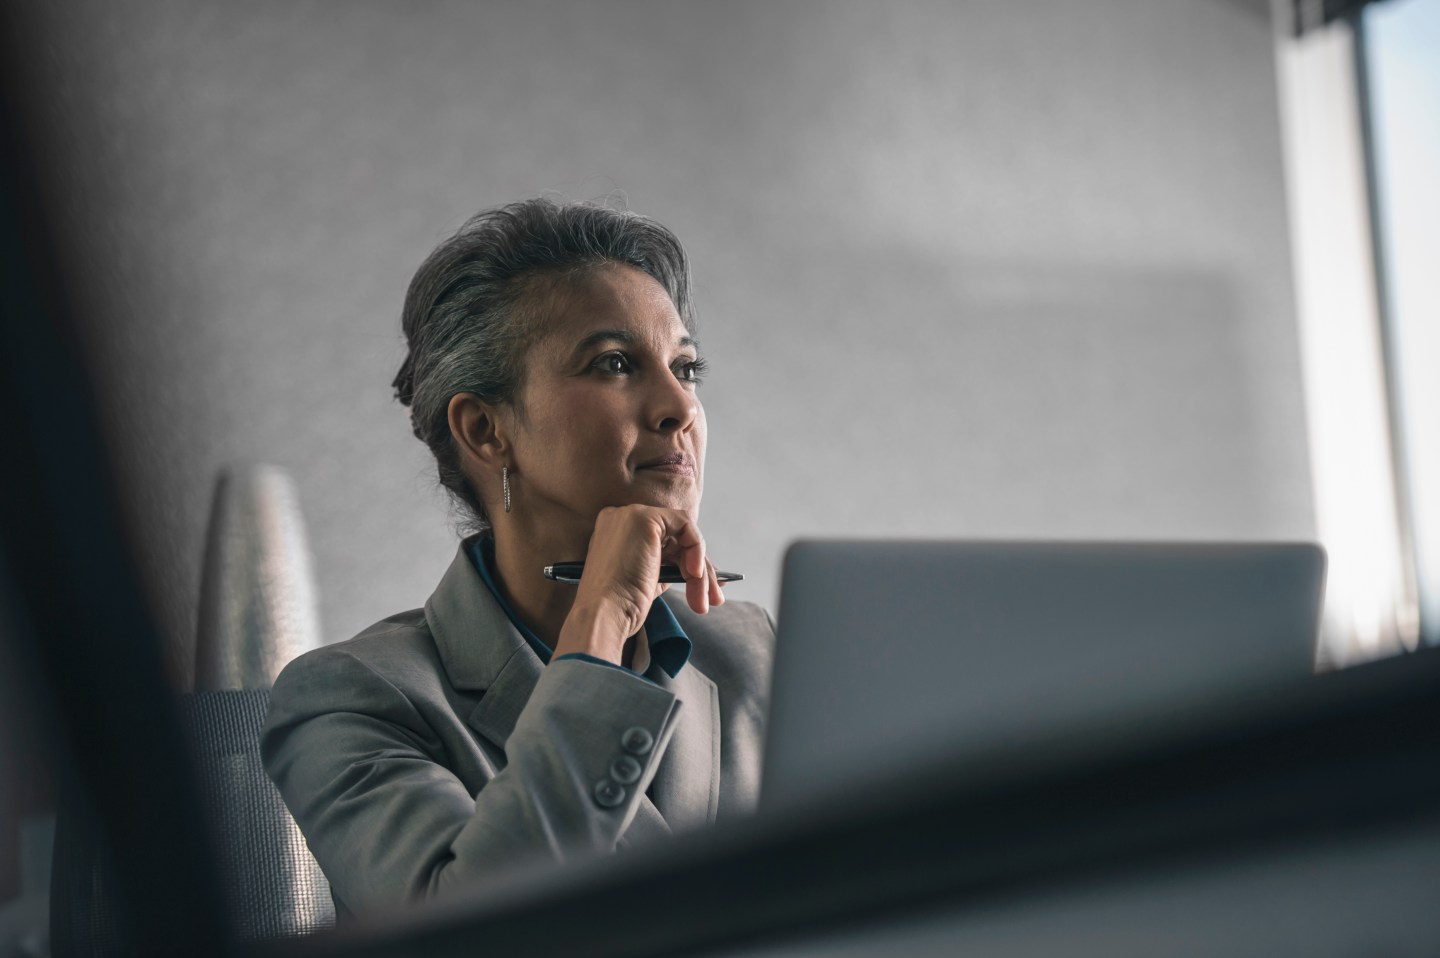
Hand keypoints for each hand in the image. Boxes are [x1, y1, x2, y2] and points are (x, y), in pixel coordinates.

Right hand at [552, 505, 723, 663]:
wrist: (603, 614)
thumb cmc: (619, 607)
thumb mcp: (647, 581)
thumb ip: (667, 565)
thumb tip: (702, 569)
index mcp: (616, 533)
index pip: (663, 541)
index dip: (686, 562)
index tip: (704, 588)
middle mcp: (621, 518)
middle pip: (675, 538)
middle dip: (699, 570)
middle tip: (713, 599)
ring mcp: (631, 515)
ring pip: (684, 535)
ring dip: (700, 571)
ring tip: (704, 600)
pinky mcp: (645, 518)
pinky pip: (686, 527)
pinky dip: (696, 552)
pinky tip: (694, 576)